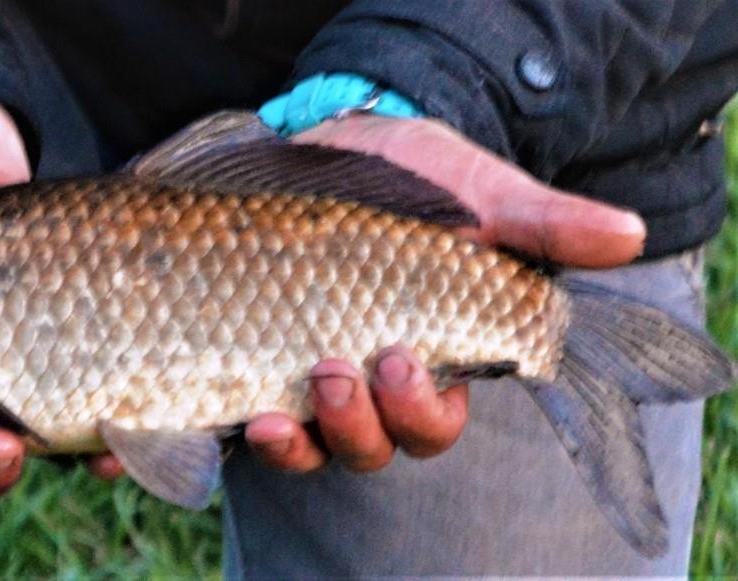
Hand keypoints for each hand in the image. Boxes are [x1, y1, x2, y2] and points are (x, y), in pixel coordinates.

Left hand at [245, 115, 646, 472]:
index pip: (435, 422)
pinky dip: (254, 434)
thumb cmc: (422, 176)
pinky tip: (248, 420)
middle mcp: (373, 384)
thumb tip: (628, 236)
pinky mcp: (259, 360)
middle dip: (362, 424)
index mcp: (432, 359)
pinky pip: (258, 422)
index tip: (400, 359)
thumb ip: (545, 225)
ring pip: (317, 447)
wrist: (343, 145)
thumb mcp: (482, 195)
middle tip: (341, 371)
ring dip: (306, 439)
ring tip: (288, 398)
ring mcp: (312, 377)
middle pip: (375, 446)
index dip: (422, 411)